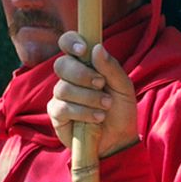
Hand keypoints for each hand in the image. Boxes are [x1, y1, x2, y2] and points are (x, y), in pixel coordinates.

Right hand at [48, 31, 139, 157]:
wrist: (120, 139)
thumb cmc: (121, 110)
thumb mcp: (123, 87)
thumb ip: (111, 68)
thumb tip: (97, 48)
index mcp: (85, 64)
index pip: (68, 44)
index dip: (71, 42)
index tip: (83, 49)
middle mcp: (69, 78)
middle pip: (61, 64)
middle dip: (82, 74)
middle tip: (101, 84)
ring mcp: (60, 96)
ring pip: (63, 88)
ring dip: (88, 97)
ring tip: (105, 107)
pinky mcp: (56, 115)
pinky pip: (62, 107)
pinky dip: (82, 112)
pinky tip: (96, 118)